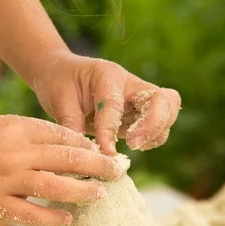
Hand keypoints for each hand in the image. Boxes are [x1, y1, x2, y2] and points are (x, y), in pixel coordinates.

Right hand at [0, 115, 120, 225]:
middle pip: (68, 157)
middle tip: (118, 170)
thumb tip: (61, 146)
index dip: (86, 144)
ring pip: (56, 186)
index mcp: (17, 127)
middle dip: (97, 165)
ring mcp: (7, 179)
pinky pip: (31, 214)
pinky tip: (68, 220)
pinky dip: (53, 218)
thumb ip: (27, 133)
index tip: (100, 151)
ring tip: (101, 195)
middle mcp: (17, 151)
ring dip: (83, 191)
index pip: (62, 135)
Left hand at [33, 51, 180, 155]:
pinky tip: (132, 147)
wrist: (60, 72)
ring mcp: (138, 99)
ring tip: (132, 147)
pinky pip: (157, 127)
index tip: (105, 151)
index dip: (110, 128)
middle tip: (133, 144)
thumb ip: (71, 122)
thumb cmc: (58, 81)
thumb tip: (83, 153)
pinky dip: (151, 139)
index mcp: (107, 74)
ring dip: (155, 134)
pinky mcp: (138, 114)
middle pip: (164, 99)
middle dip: (154, 124)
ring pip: (167, 113)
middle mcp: (130, 84)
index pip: (116, 102)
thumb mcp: (58, 98)